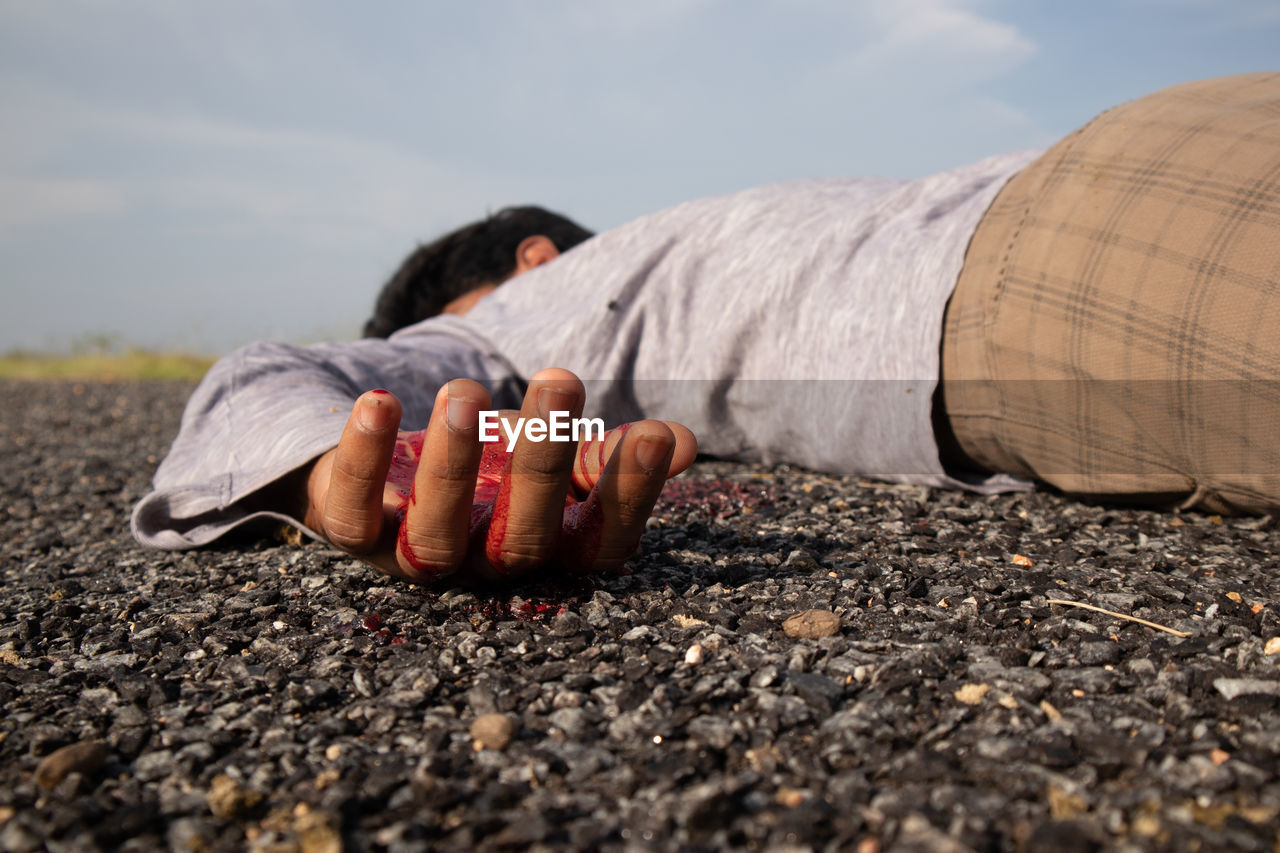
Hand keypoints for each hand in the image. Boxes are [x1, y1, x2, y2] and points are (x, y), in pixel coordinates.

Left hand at [301, 368, 696, 583]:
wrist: (390, 477)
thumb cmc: (493, 467)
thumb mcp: (550, 455)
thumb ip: (605, 454)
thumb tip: (682, 444)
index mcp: (548, 551)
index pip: (602, 543)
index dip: (629, 496)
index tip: (651, 435)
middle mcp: (485, 567)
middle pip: (522, 539)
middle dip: (543, 462)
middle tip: (560, 381)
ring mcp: (415, 557)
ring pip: (435, 539)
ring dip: (453, 467)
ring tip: (466, 393)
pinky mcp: (353, 532)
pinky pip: (352, 511)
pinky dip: (364, 457)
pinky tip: (381, 400)